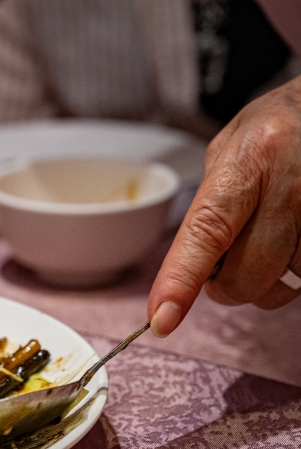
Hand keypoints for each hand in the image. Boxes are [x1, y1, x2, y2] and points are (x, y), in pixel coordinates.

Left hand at [148, 75, 300, 335]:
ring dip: (272, 275)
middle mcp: (290, 185)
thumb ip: (209, 208)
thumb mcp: (229, 151)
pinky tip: (295, 235)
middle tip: (230, 261)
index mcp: (250, 162)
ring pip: (285, 283)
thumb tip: (190, 271)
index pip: (207, 232)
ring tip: (275, 231)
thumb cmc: (275, 129)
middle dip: (230, 285)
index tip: (161, 319)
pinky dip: (297, 266)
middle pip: (249, 276)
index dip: (181, 280)